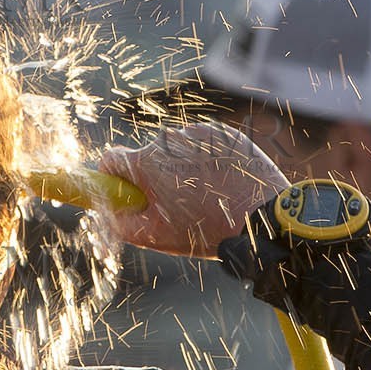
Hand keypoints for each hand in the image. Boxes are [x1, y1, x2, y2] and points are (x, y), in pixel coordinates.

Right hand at [98, 123, 286, 257]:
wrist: (263, 218)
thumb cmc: (206, 229)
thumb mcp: (154, 236)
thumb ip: (119, 223)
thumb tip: (107, 210)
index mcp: (146, 162)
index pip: (111, 160)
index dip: (112, 179)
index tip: (122, 192)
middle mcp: (168, 139)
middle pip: (147, 158)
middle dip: (153, 180)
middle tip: (174, 206)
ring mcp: (197, 133)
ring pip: (176, 152)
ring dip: (181, 170)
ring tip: (205, 198)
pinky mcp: (223, 133)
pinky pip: (203, 145)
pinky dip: (206, 162)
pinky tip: (221, 183)